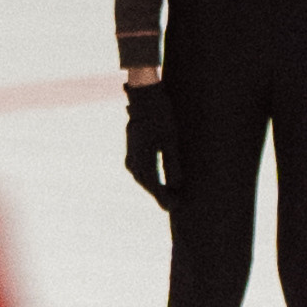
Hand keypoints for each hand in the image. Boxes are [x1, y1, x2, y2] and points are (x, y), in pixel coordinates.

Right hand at [124, 81, 180, 206]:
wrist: (144, 98)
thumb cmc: (161, 117)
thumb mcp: (171, 140)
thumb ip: (172, 164)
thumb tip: (175, 186)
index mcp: (143, 160)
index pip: (155, 186)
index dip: (164, 199)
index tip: (174, 208)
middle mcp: (134, 161)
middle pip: (147, 184)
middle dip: (160, 195)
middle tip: (173, 204)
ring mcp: (131, 155)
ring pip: (142, 177)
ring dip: (154, 186)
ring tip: (167, 195)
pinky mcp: (132, 149)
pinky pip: (140, 169)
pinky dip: (149, 177)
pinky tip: (155, 180)